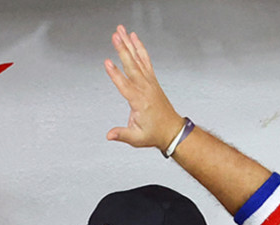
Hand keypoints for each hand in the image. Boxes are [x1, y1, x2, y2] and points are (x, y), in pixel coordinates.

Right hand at [102, 25, 182, 151]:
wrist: (172, 130)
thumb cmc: (155, 133)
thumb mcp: (137, 138)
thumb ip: (122, 135)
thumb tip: (110, 135)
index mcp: (140, 101)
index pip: (125, 85)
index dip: (115, 74)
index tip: (107, 62)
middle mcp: (145, 88)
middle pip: (131, 66)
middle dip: (122, 50)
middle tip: (115, 36)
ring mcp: (150, 82)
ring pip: (137, 59)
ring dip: (129, 44)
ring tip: (121, 30)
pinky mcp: (152, 79)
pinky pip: (145, 60)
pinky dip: (139, 48)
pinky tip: (133, 38)